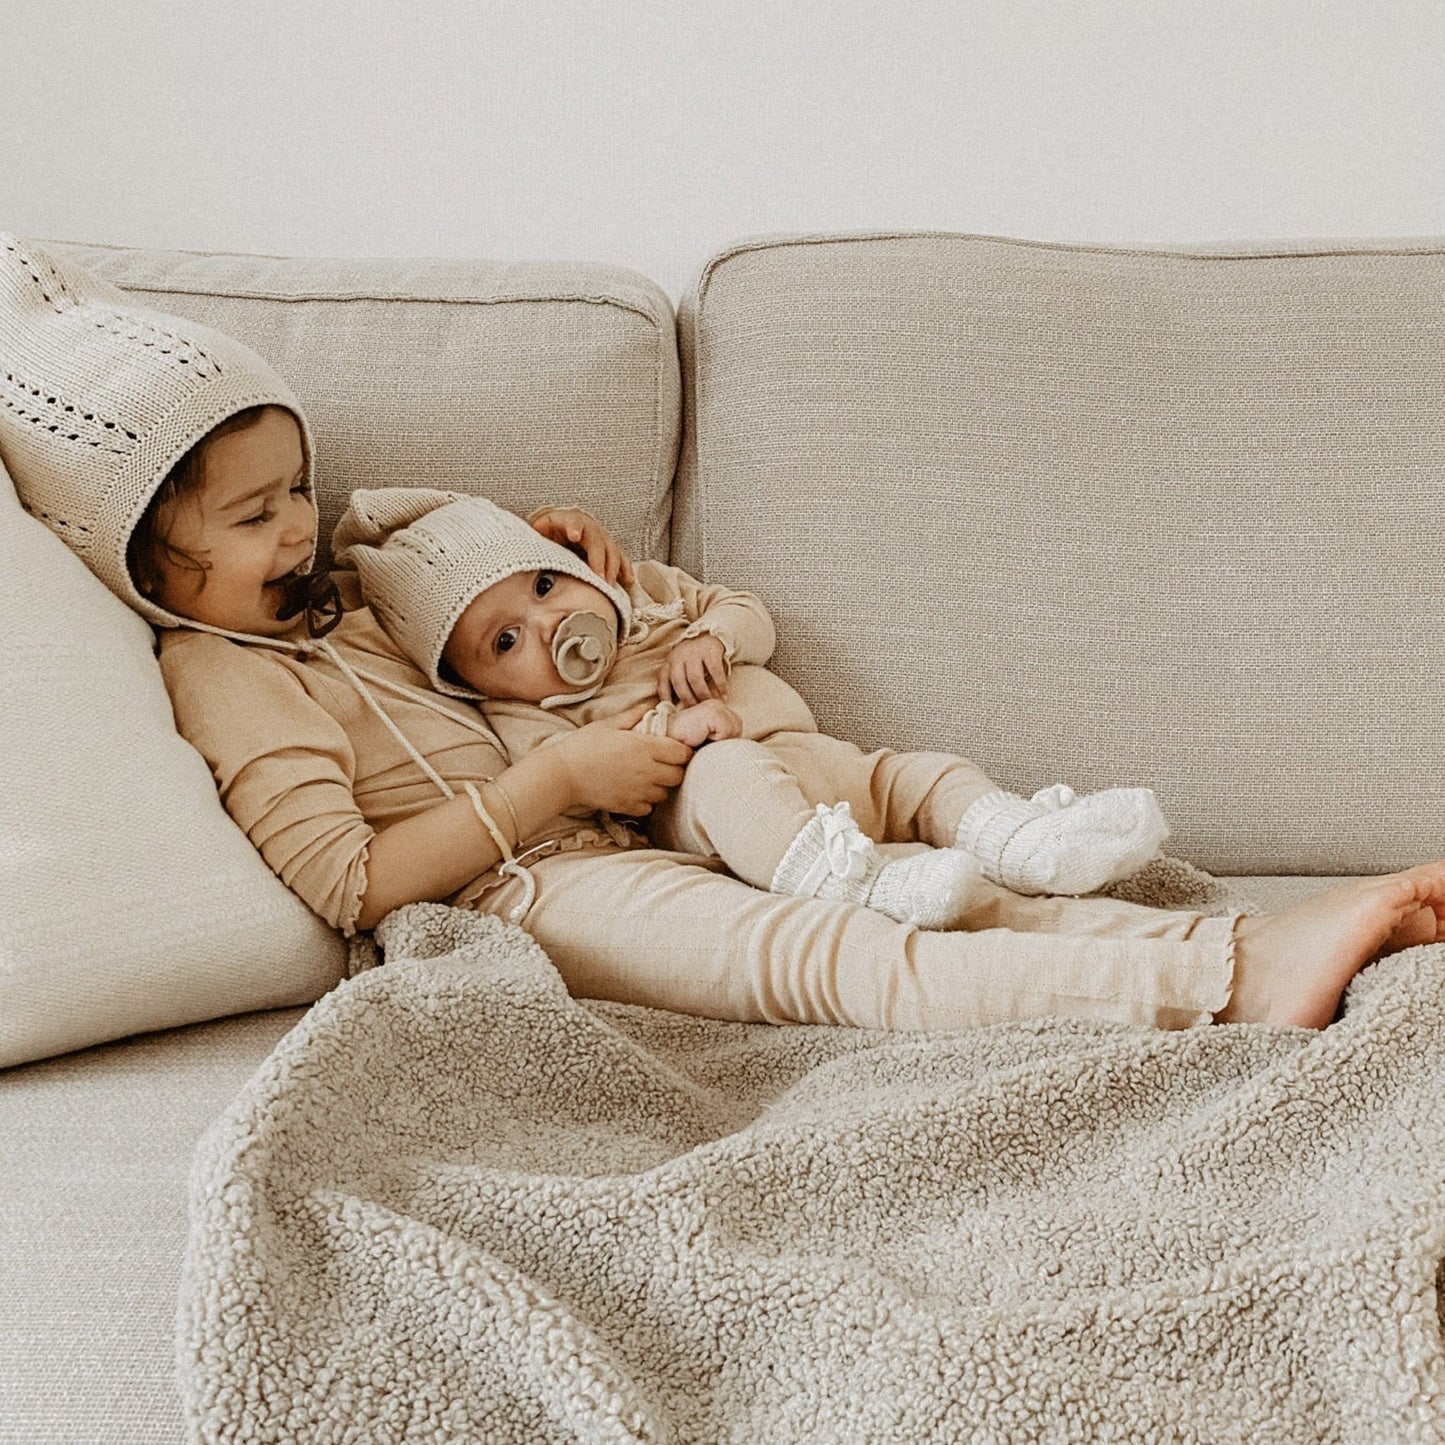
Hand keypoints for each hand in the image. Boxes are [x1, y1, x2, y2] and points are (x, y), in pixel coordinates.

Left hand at [529, 507, 634, 586]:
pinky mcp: (607, 549)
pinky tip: (628, 582)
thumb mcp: (538, 530)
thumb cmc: (545, 534)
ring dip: (613, 567)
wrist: (556, 531)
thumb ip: (536, 533)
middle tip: (599, 577)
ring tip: (610, 584)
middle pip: (597, 539)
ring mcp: (600, 537)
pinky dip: (625, 569)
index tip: (575, 536)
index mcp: (568, 520)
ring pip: (612, 549)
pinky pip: (620, 558)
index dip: (574, 527)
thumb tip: (531, 536)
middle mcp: (588, 527)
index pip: (573, 521)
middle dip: (599, 559)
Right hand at [547, 706, 690, 815]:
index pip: (682, 753)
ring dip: (660, 786)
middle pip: (678, 775)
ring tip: (646, 778)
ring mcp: (639, 791)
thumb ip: (632, 716)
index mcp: (646, 746)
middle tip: (661, 764)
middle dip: (674, 769)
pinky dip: (645, 801)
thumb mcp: (607, 724)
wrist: (562, 774)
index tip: (673, 749)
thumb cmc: (583, 745)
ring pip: (665, 793)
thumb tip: (649, 707)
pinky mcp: (628, 806)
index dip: (681, 751)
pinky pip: (648, 807)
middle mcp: (647, 771)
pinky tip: (634, 791)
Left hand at [659, 634, 728, 705]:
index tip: (671, 711)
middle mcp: (679, 657)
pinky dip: (720, 686)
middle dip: (687, 699)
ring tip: (710, 704)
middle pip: (679, 682)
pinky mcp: (710, 651)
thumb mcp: (682, 667)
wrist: (709, 635)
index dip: (665, 697)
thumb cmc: (694, 659)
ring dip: (703, 694)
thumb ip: (679, 683)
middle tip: (696, 711)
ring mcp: (694, 653)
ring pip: (695, 678)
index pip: (662, 681)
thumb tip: (678, 709)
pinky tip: (724, 695)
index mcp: (669, 662)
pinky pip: (715, 671)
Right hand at [667, 699, 742, 746]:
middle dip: (723, 741)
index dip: (723, 741)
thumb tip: (739, 745)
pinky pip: (726, 733)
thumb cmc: (684, 743)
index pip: (736, 728)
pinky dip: (714, 740)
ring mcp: (715, 706)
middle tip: (703, 740)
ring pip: (733, 731)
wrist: (664, 740)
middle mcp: (717, 703)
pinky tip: (700, 735)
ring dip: (718, 741)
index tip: (705, 740)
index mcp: (717, 708)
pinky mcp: (713, 712)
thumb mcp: (707, 738)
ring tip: (701, 738)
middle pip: (737, 729)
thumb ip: (723, 736)